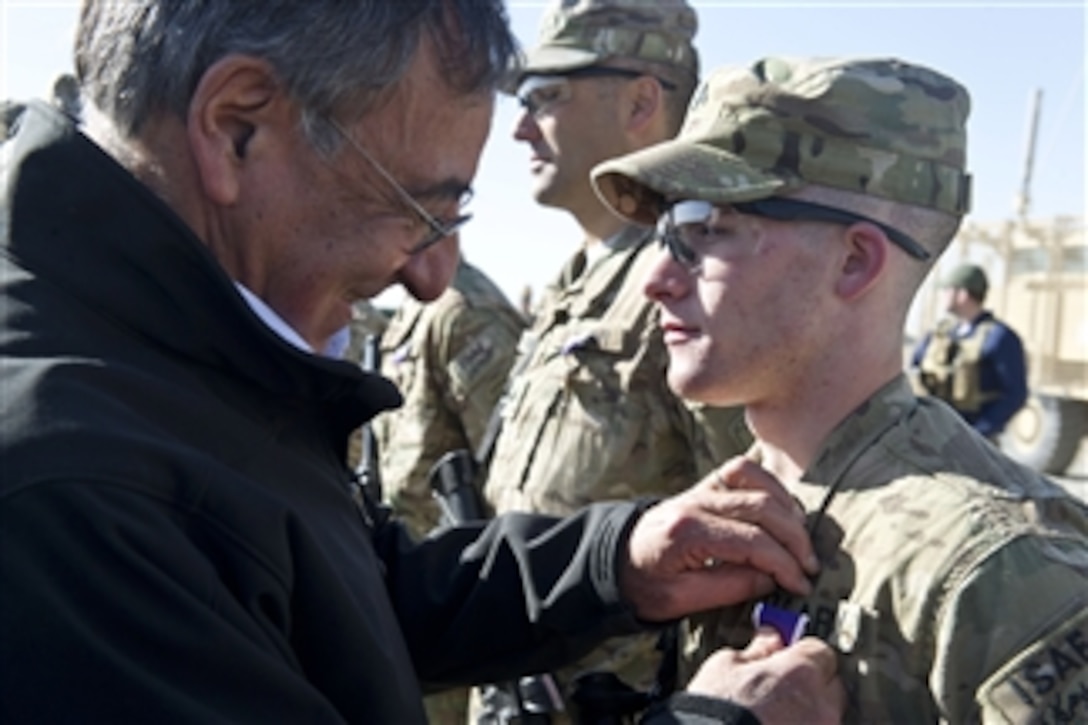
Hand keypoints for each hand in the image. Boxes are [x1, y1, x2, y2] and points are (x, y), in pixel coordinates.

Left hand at [621, 456, 817, 620]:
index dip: (784, 564)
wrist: (617, 561)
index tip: (802, 584)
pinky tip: (784, 512)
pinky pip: (744, 470)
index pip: (752, 541)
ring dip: (787, 511)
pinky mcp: (705, 484)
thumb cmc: (646, 585)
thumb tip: (775, 579)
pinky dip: (771, 487)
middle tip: (809, 568)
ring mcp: (700, 487)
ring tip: (801, 543)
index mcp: (686, 532)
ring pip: (756, 482)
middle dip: (794, 540)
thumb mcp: (682, 600)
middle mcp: (695, 501)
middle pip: (761, 508)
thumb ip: (731, 587)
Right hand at [687, 628, 844, 724]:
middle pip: (831, 686)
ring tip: (776, 714)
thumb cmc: (716, 710)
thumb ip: (757, 650)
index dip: (801, 652)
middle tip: (781, 686)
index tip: (787, 655)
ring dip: (807, 712)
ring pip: (824, 716)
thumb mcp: (725, 666)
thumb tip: (769, 638)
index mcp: (802, 673)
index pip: (820, 650)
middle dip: (811, 684)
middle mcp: (821, 707)